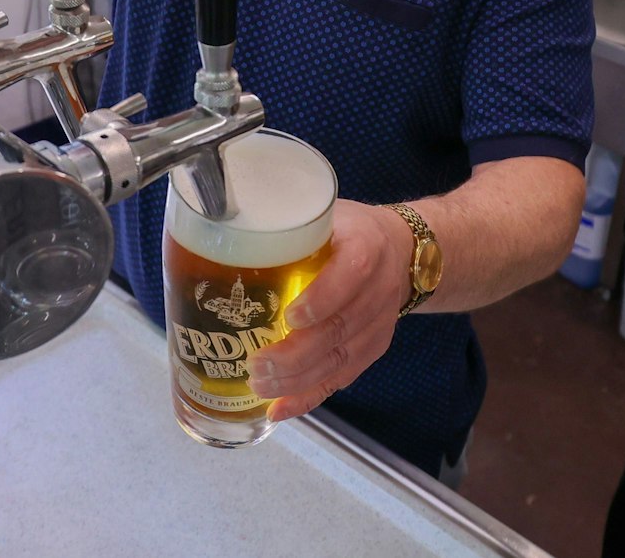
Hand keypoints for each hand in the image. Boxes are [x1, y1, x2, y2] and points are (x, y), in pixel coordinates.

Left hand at [248, 201, 412, 422]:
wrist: (401, 251)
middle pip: (341, 327)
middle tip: (256, 363)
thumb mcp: (326, 213)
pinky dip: (309, 397)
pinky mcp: (373, 349)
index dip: (323, 297)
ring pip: (341, 359)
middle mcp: (379, 288)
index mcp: (367, 245)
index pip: (353, 272)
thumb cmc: (347, 230)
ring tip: (260, 385)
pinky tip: (279, 409)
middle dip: (297, 353)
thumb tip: (223, 234)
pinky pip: (342, 378)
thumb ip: (288, 224)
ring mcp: (379, 323)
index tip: (290, 315)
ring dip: (298, 379)